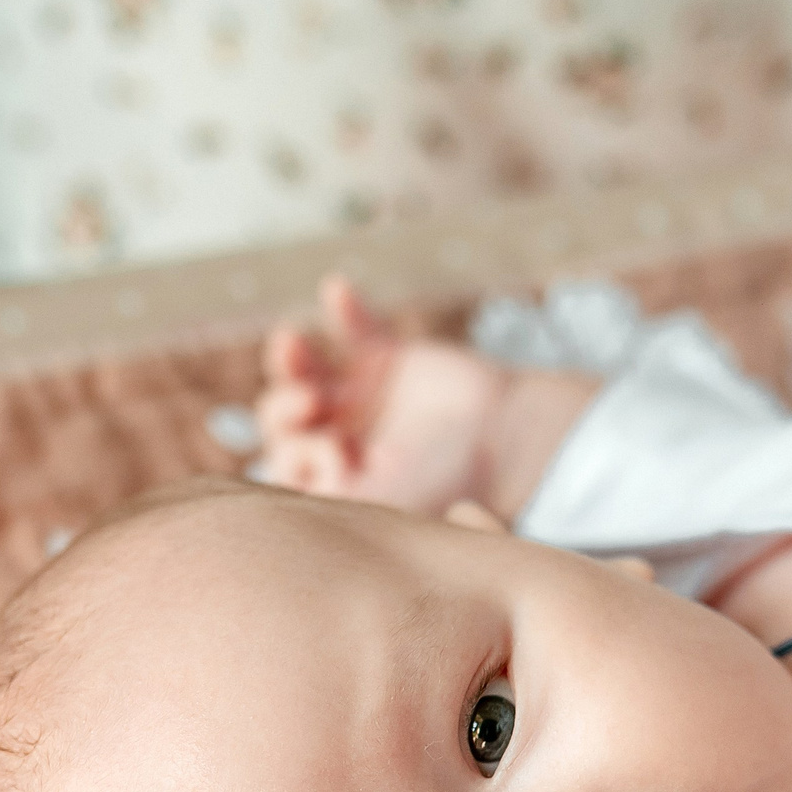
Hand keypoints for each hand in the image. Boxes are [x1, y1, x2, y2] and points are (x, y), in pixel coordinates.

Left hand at [257, 275, 504, 516]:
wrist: (511, 440)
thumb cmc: (451, 480)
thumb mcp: (380, 501)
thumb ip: (325, 493)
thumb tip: (280, 471)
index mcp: (339, 482)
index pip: (286, 465)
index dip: (295, 453)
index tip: (340, 449)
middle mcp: (343, 439)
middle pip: (282, 418)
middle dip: (284, 407)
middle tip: (314, 403)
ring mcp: (362, 397)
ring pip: (303, 370)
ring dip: (289, 358)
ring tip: (292, 346)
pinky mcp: (388, 358)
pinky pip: (353, 328)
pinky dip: (343, 309)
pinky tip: (338, 291)